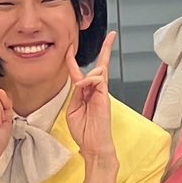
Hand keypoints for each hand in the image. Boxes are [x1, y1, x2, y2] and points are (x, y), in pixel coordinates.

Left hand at [66, 31, 118, 182]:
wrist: (94, 147)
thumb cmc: (85, 132)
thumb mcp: (73, 110)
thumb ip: (76, 94)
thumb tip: (80, 81)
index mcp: (87, 94)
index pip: (82, 73)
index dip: (74, 61)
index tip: (70, 49)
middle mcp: (97, 91)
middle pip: (100, 66)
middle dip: (106, 50)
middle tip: (112, 35)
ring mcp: (102, 93)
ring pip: (98, 72)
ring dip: (85, 75)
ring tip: (80, 87)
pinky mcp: (105, 96)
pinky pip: (99, 79)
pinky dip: (88, 80)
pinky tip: (83, 87)